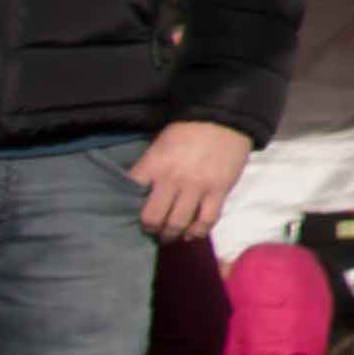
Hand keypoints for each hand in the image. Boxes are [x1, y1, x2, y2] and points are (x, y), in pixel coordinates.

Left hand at [131, 119, 252, 242]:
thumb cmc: (187, 131)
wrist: (224, 119)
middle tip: (152, 229)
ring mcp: (197, 187)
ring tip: (171, 235)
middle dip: (150, 228)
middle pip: (153, 218)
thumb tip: (142, 193)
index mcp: (154, 164)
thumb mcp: (160, 145)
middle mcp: (173, 179)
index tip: (133, 212)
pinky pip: (206, 221)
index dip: (129, 207)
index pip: (132, 194)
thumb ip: (150, 168)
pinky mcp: (219, 191)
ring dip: (171, 234)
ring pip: (178, 224)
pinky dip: (197, 232)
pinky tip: (192, 233)